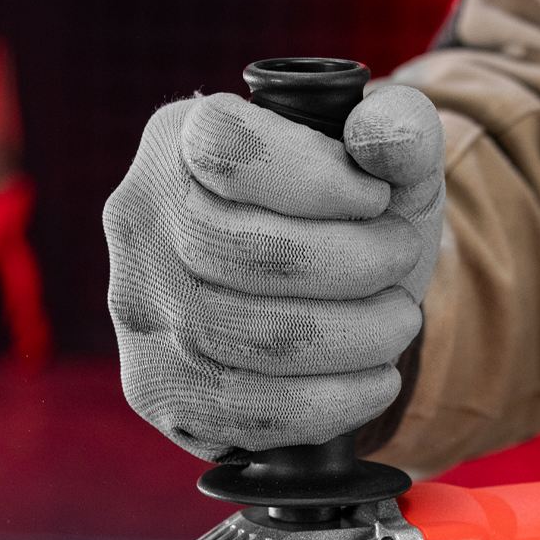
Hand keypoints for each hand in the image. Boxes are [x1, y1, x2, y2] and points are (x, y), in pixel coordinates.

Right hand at [103, 83, 444, 461]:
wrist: (316, 303)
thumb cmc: (345, 220)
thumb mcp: (383, 163)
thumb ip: (400, 127)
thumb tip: (383, 135)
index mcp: (175, 142)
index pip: (230, 153)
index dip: (321, 181)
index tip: (376, 199)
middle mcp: (138, 226)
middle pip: (252, 256)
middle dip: (358, 264)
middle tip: (401, 259)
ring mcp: (139, 314)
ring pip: (258, 340)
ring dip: (359, 336)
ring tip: (397, 320)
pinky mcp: (156, 388)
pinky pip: (248, 411)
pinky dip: (332, 402)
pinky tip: (373, 379)